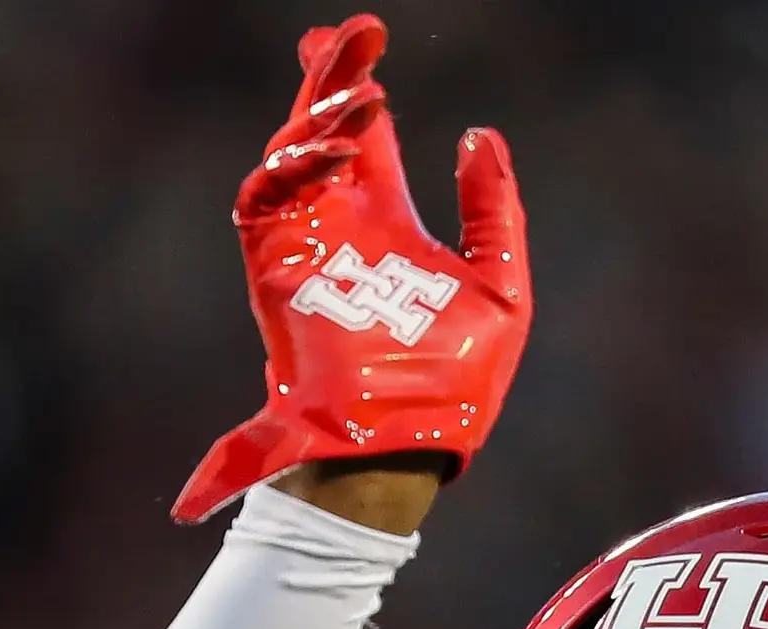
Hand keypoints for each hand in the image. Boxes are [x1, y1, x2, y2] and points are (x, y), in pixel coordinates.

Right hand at [174, 14, 531, 521]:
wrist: (404, 449)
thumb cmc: (457, 388)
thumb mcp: (501, 288)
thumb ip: (494, 211)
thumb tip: (481, 134)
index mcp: (390, 228)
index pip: (369, 141)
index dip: (363, 87)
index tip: (368, 36)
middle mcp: (341, 230)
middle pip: (321, 132)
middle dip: (327, 79)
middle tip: (341, 34)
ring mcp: (304, 248)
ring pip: (291, 156)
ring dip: (317, 113)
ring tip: (358, 86)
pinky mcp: (275, 271)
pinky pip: (266, 201)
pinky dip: (292, 165)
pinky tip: (332, 143)